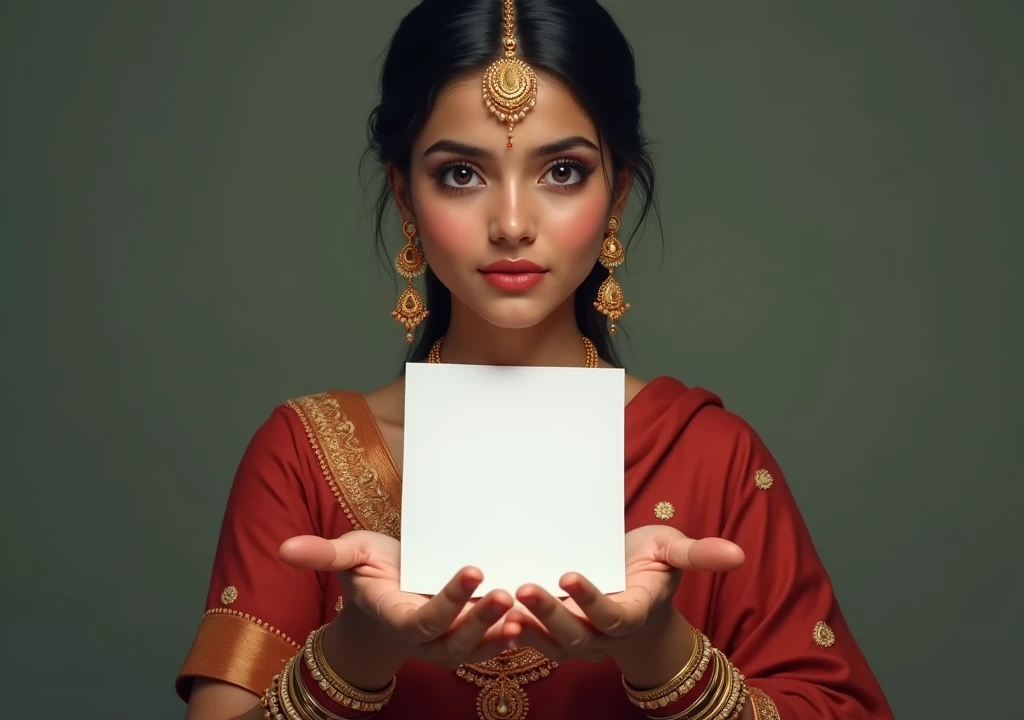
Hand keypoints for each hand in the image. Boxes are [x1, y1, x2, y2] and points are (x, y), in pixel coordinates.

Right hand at [280, 530, 513, 667]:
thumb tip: (283, 547)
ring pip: (476, 647)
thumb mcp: (348, 556)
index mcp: (397, 616)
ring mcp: (448, 641)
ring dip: (500, 632)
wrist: (386, 595)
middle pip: (455, 637)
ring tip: (522, 609)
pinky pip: (490, 645)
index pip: (423, 618)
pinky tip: (532, 620)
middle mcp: (425, 637)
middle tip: (503, 591)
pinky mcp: (467, 637)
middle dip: (480, 618)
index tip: (471, 569)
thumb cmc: (369, 573)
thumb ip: (323, 555)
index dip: (448, 600)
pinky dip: (511, 636)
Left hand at [501, 525, 743, 662]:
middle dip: (551, 614)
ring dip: (526, 628)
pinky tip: (490, 616)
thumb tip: (740, 553)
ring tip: (502, 607)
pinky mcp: (555, 633)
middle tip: (526, 588)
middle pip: (576, 634)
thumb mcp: (673, 552)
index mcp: (633, 611)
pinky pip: (534, 641)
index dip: (592, 599)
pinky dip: (513, 632)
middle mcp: (604, 632)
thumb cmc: (650, 564)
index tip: (568, 573)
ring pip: (551, 643)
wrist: (630, 583)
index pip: (613, 614)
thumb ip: (699, 554)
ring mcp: (578, 636)